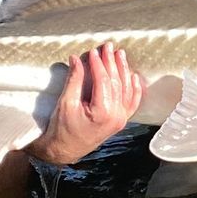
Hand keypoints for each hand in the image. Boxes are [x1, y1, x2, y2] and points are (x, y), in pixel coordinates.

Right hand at [34, 44, 144, 165]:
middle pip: (116, 83)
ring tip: (119, 54)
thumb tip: (77, 59)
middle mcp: (116, 116)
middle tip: (108, 47)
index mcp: (102, 113)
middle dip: (111, 63)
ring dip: (123, 70)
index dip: (98, 64)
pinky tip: (133, 76)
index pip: (103, 81)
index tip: (92, 52)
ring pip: (126, 90)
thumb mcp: (65, 103)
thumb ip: (74, 80)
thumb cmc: (62, 129)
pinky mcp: (120, 120)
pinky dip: (134, 88)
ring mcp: (120, 119)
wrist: (64, 150)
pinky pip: (131, 102)